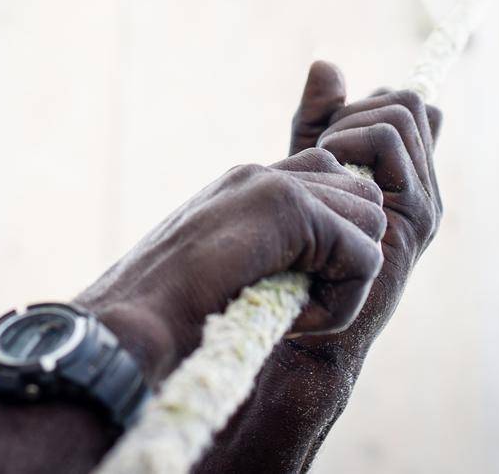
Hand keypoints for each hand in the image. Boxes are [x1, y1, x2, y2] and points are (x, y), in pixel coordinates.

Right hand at [74, 127, 389, 384]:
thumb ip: (259, 252)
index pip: (326, 180)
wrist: (129, 323)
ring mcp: (275, 186)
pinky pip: (364, 257)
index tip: (293, 289)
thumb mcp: (219, 270)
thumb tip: (309, 271)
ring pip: (369, 223)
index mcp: (243, 185)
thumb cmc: (161, 313)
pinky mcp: (292, 212)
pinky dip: (342, 302)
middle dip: (348, 254)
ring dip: (347, 279)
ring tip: (298, 312)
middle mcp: (260, 174)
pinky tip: (298, 322)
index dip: (330, 239)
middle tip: (302, 303)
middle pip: (359, 194)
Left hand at [283, 61, 443, 350]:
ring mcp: (425, 201)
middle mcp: (425, 185)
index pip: (408, 103)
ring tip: (322, 165)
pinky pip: (384, 141)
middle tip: (319, 150)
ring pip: (401, 111)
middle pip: (408, 99)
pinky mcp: (413, 217)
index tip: (328, 134)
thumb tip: (327, 64)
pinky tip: (323, 171)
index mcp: (407, 173)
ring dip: (348, 126)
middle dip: (353, 110)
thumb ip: (318, 120)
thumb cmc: (295, 242)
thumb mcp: (306, 167)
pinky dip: (346, 139)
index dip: (365, 103)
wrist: (297, 310)